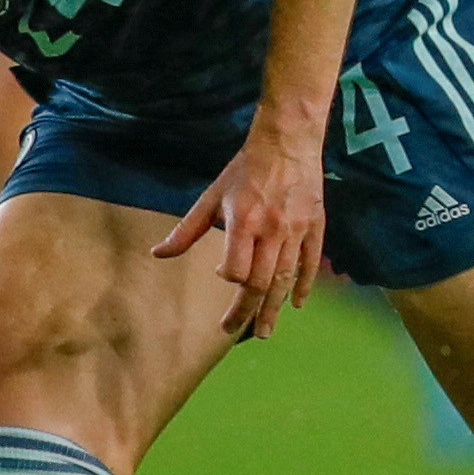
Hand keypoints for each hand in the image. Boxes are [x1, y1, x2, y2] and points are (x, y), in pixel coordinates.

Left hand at [153, 120, 327, 337]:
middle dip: (247, 311)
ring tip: (264, 330)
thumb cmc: (244, 171)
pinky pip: (310, 264)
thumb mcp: (211, 197)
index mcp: (243, 222)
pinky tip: (297, 304)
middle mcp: (271, 231)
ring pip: (285, 279)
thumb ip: (187, 230)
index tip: (220, 280)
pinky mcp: (315, 228)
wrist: (288, 143)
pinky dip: (304, 285)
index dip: (228, 279)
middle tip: (236, 331)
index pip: (236, 268)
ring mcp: (296, 231)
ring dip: (273, 308)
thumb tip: (158, 253)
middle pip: (260, 283)